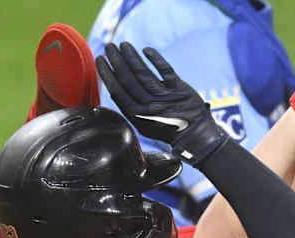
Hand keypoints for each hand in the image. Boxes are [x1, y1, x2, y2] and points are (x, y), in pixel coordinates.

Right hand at [95, 42, 226, 164]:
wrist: (195, 136)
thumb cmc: (166, 129)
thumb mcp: (144, 126)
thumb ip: (131, 109)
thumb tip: (115, 89)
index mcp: (138, 116)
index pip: (117, 90)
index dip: (106, 73)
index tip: (99, 60)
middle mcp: (150, 106)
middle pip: (128, 78)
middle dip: (116, 60)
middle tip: (109, 46)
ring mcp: (165, 97)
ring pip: (143, 72)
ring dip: (131, 56)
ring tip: (124, 45)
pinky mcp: (180, 89)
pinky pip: (165, 69)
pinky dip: (154, 58)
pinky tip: (146, 50)